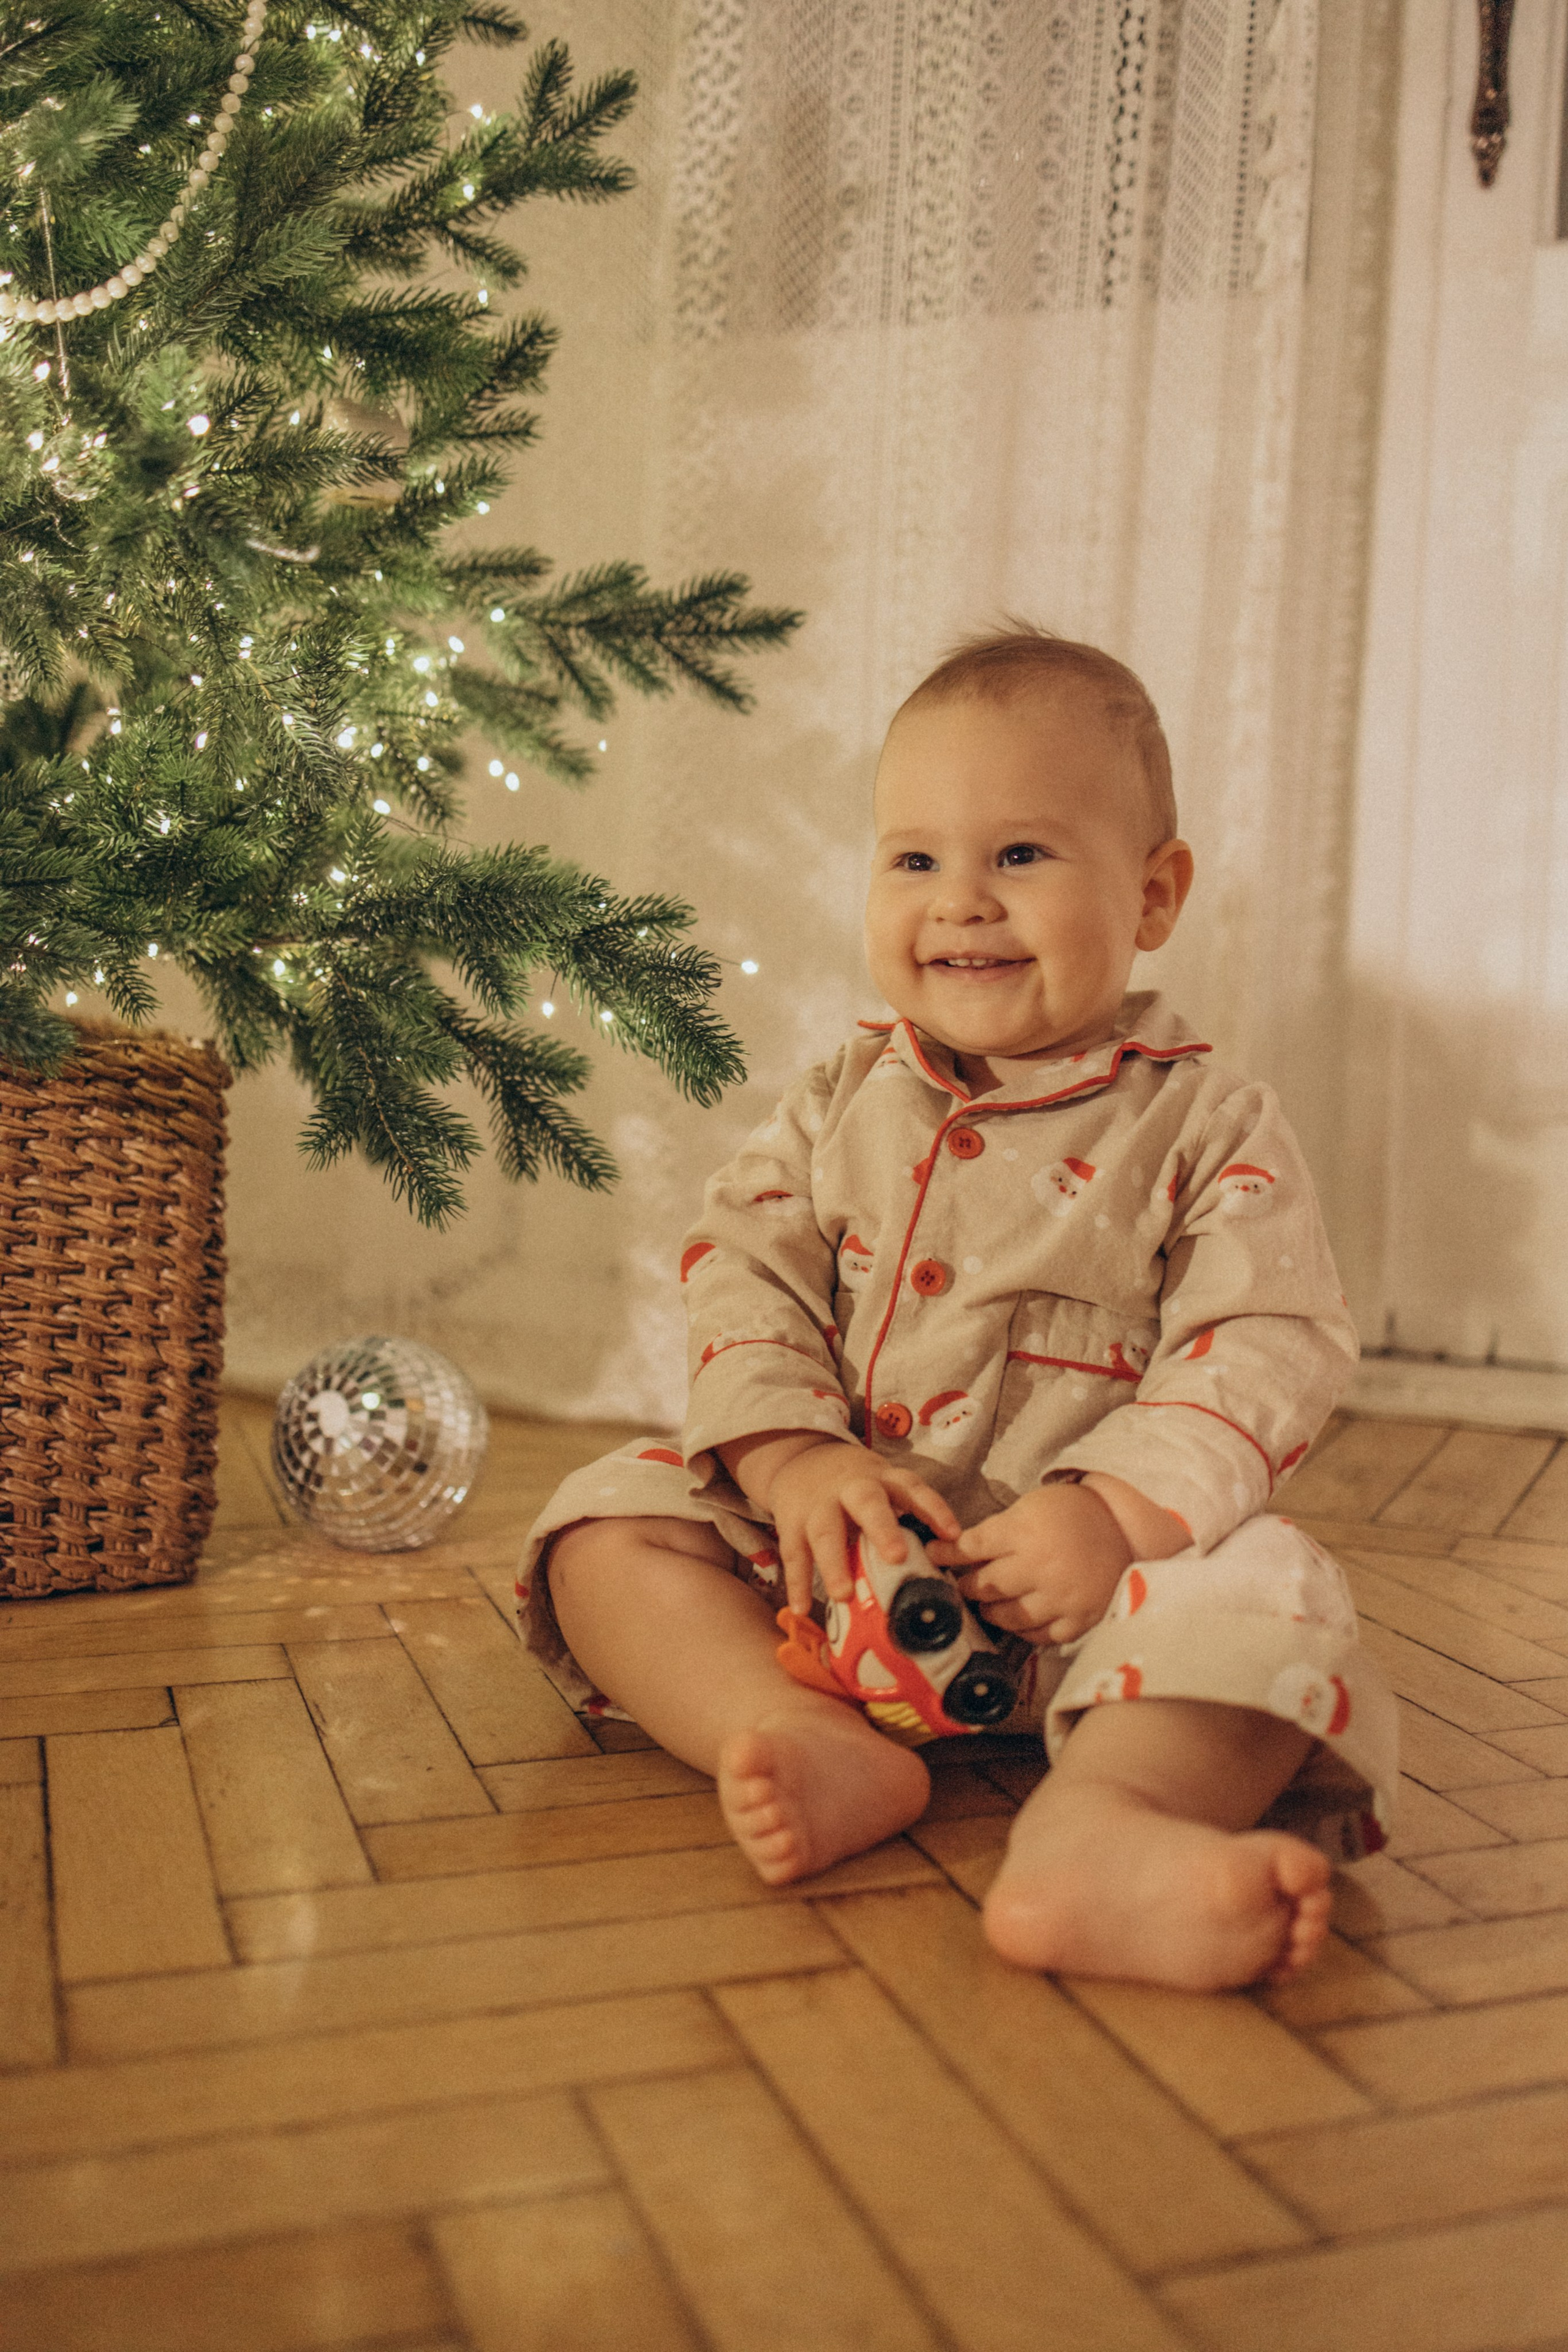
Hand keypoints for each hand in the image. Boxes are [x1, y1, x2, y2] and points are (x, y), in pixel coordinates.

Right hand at [761, 1439, 961, 1614]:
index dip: (933, 1509)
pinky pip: (794, 1554)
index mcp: (882, 1479)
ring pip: (825, 1531)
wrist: (799, 1460)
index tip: (953, 1535)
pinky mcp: (791, 1523)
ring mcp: (818, 1505)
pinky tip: (801, 1609)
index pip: (912, 1488)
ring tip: (843, 1595)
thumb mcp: (881, 1487)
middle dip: (882, 1529)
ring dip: (834, 1564)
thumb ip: (905, 1518)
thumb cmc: (854, 1486)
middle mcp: (851, 1488)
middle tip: (896, 1557)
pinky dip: (797, 1583)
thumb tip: (941, 1566)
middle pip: (867, 1503)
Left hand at [925, 1483, 1132, 1644]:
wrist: (1124, 1525)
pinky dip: (1024, 1629)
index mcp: (1026, 1531)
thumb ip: (997, 1531)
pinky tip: (1018, 1618)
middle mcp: (1041, 1566)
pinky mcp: (1079, 1619)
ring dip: (991, 1610)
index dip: (947, 1553)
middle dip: (967, 1585)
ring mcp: (1061, 1597)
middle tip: (961, 1584)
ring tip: (987, 1603)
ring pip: (1009, 1616)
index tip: (931, 1554)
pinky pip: (1040, 1636)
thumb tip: (957, 1552)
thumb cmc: (1070, 1512)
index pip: (972, 1547)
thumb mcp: (1030, 1506)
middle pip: (987, 1585)